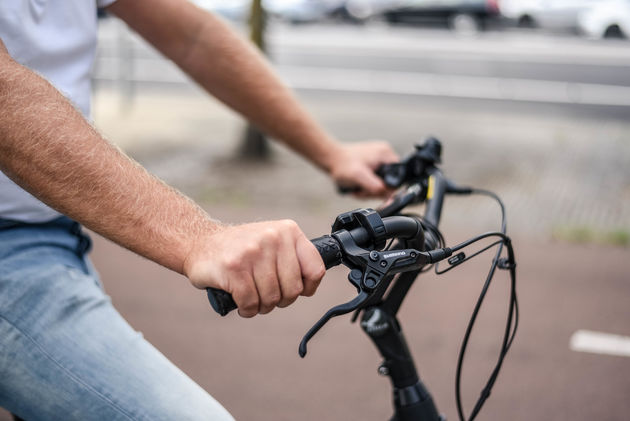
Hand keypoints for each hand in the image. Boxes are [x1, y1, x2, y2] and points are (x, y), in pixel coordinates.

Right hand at [183, 220, 324, 317]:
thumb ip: (292, 257)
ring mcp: (253, 252)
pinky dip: (247, 310)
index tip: (298, 291)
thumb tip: (311, 284)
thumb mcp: (272, 240)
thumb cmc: (241, 248)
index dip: (308, 288)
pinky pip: (250, 302)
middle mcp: (273, 238)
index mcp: (288, 231)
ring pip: (271, 298)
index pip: (315, 269)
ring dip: (262, 306)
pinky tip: (242, 305)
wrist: (201, 243)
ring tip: (253, 299)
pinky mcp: (234, 268)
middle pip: (292, 289)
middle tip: (267, 297)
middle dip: (281, 300)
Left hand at [328, 141, 398, 197]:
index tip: (373, 190)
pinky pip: (376, 181)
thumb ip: (375, 186)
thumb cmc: (342, 165)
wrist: (331, 159)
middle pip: (390, 183)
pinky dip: (367, 186)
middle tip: (361, 189)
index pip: (398, 178)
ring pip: (382, 184)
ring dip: (369, 190)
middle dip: (375, 190)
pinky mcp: (373, 165)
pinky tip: (358, 185)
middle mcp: (385, 155)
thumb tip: (389, 195)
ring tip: (357, 186)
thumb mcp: (359, 177)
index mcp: (386, 154)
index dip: (387, 189)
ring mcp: (379, 160)